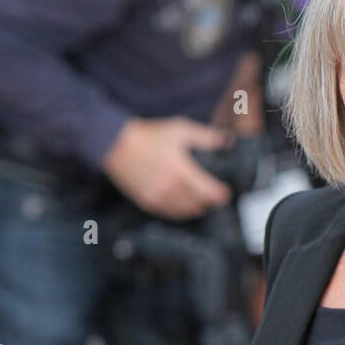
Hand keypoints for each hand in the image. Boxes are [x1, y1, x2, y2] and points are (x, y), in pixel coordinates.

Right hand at [102, 116, 232, 219]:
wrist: (117, 145)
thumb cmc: (149, 136)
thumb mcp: (180, 130)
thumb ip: (205, 137)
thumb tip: (226, 141)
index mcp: (182, 171)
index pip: (209, 192)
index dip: (221, 195)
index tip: (225, 194)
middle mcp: (171, 188)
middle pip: (199, 205)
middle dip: (209, 202)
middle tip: (213, 197)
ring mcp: (159, 198)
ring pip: (185, 213)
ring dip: (195, 209)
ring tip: (200, 202)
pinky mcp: (148, 203)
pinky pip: (169, 214)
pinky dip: (179, 212)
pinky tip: (182, 206)